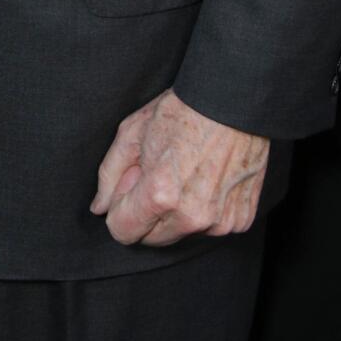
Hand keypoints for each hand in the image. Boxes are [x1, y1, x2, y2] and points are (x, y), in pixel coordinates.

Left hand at [91, 88, 268, 246]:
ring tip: (184, 175)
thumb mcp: (132, 131)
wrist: (231, 101)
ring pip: (182, 234)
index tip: (131, 184)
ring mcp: (220, 222)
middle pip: (152, 239)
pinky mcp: (241, 220)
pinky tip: (207, 180)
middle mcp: (192, 216)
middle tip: (158, 175)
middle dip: (147, 213)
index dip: (120, 207)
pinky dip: (204, 211)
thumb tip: (99, 208)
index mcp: (161, 194)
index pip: (122, 232)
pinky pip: (211, 229)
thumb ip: (109, 175)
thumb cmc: (181, 111)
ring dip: (176, 214)